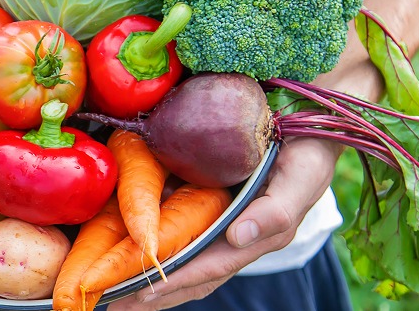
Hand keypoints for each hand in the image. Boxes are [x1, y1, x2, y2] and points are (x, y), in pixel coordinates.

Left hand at [108, 137, 342, 310]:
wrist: (309, 125)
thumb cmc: (309, 154)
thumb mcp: (302, 177)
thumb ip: (276, 210)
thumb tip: (239, 237)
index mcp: (254, 237)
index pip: (208, 267)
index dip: (175, 282)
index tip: (140, 292)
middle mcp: (230, 236)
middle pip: (188, 273)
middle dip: (150, 292)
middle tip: (110, 302)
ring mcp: (216, 222)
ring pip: (178, 256)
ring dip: (145, 275)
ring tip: (109, 289)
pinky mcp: (205, 203)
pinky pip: (174, 227)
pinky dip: (147, 239)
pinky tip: (119, 245)